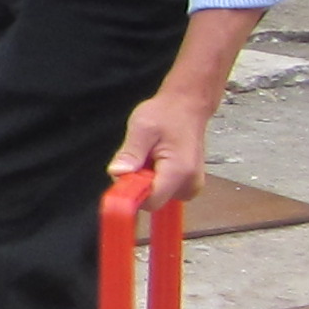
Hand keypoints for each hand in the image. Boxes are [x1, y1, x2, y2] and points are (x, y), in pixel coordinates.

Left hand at [110, 86, 216, 208]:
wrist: (187, 106)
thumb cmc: (167, 113)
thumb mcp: (141, 129)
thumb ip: (130, 153)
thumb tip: (117, 173)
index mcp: (179, 172)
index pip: (150, 202)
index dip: (132, 192)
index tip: (124, 176)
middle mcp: (190, 183)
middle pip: (152, 200)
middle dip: (138, 183)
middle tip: (140, 158)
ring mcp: (192, 185)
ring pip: (156, 196)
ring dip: (146, 180)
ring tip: (151, 156)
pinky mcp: (189, 184)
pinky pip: (164, 190)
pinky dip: (155, 178)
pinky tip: (157, 161)